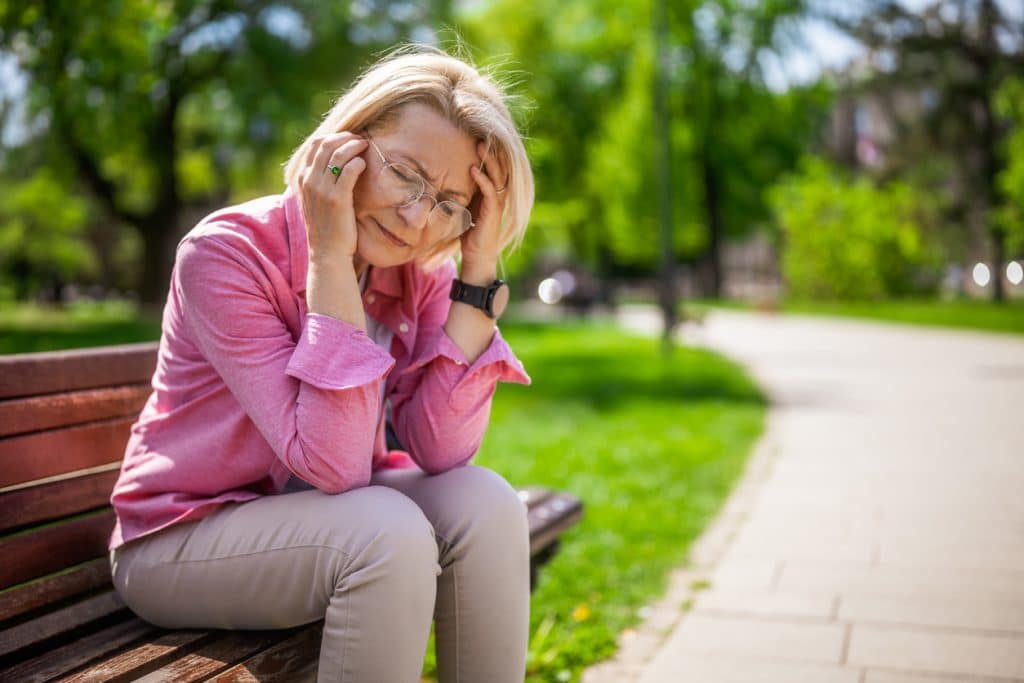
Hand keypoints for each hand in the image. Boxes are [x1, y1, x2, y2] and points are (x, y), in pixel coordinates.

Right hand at [296, 132, 367, 263]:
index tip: (349, 139)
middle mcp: (309, 181)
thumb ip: (320, 182)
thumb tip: (334, 164)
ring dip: (354, 145)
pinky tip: (365, 164)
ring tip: (366, 147)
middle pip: (326, 144)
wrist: (327, 253)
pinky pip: (349, 171)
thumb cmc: (327, 227)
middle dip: (345, 137)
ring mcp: (322, 189)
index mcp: (303, 179)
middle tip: (361, 140)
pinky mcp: (337, 199)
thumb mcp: (317, 201)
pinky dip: (358, 162)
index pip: (315, 145)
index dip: (334, 136)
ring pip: (337, 154)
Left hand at [461, 141, 507, 279]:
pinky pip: (491, 191)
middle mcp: (498, 194)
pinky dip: (483, 179)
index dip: (489, 151)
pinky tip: (473, 169)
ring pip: (498, 175)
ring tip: (480, 145)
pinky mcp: (493, 212)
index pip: (494, 166)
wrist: (476, 256)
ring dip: (489, 160)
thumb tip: (440, 177)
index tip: (477, 134)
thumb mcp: (463, 206)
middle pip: (499, 166)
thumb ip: (460, 191)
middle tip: (481, 133)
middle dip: (491, 149)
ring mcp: (497, 202)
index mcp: (492, 192)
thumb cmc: (468, 232)